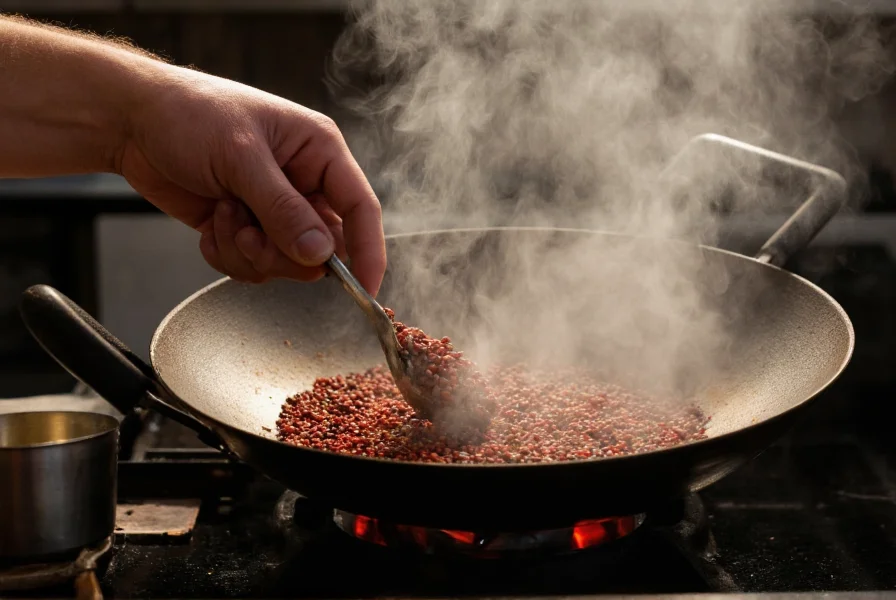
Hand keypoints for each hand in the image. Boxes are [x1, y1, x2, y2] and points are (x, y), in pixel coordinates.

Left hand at [118, 66, 385, 293]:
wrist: (131, 121)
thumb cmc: (190, 114)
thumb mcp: (241, 157)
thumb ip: (283, 210)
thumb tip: (320, 255)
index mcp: (318, 152)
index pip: (360, 208)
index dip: (368, 252)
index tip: (366, 290)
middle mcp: (303, 182)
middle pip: (322, 247)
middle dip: (282, 252)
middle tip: (250, 235)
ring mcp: (274, 208)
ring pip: (285, 262)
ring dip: (248, 252)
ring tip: (223, 216)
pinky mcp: (246, 228)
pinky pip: (253, 265)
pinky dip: (227, 254)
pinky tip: (210, 225)